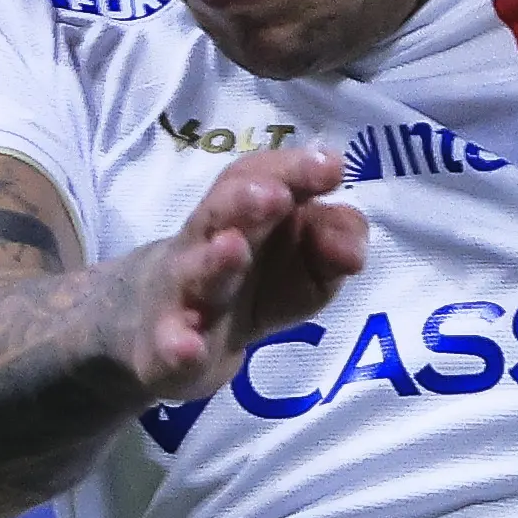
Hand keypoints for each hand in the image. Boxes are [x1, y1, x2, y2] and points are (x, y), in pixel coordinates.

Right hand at [109, 147, 369, 408]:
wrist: (174, 334)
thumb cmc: (258, 282)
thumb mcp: (311, 262)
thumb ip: (337, 241)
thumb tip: (352, 249)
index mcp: (246, 213)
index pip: (261, 178)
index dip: (294, 170)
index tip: (331, 169)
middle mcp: (208, 243)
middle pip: (219, 212)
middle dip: (245, 202)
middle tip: (275, 196)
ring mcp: (183, 294)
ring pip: (195, 273)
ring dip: (213, 261)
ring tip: (232, 248)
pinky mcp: (165, 346)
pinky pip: (168, 344)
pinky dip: (176, 346)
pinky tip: (188, 348)